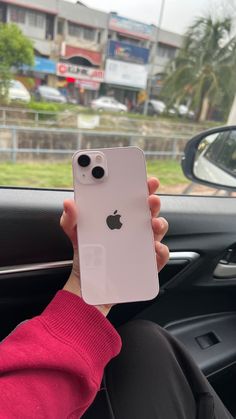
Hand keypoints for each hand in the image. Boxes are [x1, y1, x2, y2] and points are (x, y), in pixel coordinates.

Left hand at [60, 177, 168, 315]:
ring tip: (152, 223)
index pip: (133, 197)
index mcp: (119, 216)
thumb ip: (70, 218)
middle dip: (153, 201)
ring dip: (159, 224)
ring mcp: (142, 245)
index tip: (145, 179)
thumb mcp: (74, 233)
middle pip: (149, 211)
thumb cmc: (86, 253)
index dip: (141, 187)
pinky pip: (159, 255)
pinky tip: (153, 248)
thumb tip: (69, 203)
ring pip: (158, 230)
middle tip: (149, 198)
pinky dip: (160, 251)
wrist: (88, 284)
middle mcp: (133, 228)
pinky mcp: (147, 263)